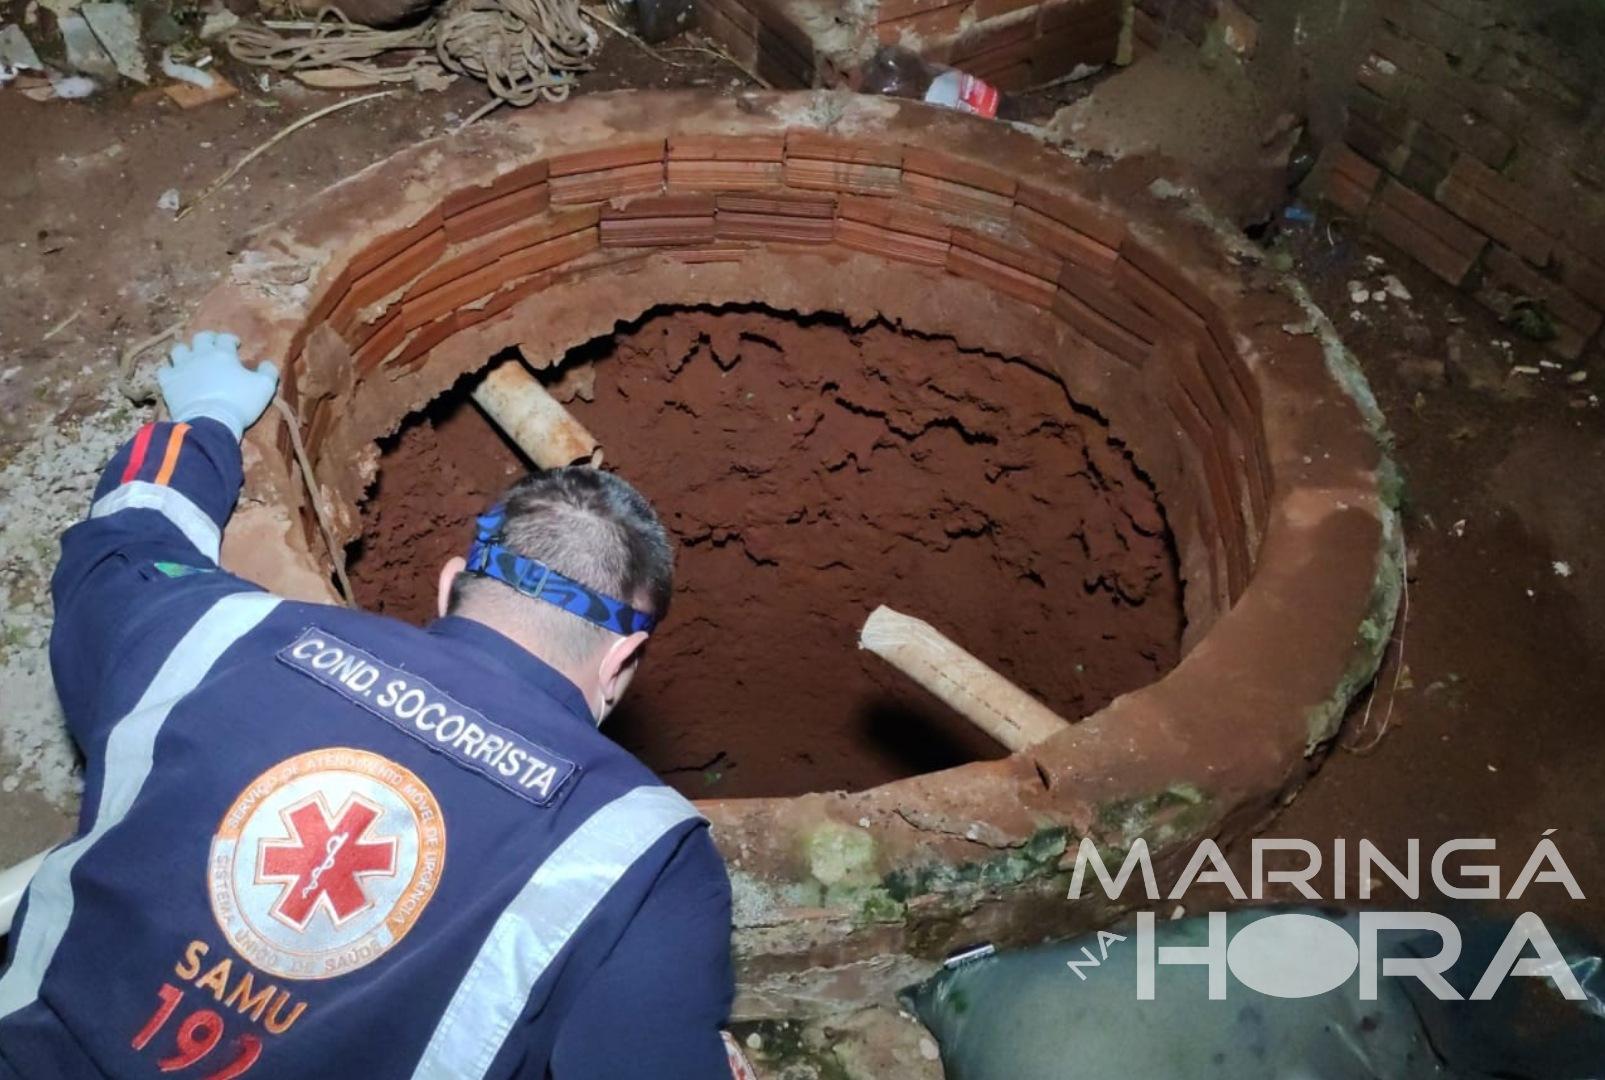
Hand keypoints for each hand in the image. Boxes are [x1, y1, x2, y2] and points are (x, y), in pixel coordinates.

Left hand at [157, 331, 278, 440]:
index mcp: (224, 353)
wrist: (210, 421)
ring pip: (179, 349)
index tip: (236, 345)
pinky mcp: (168, 381)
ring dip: (186, 352)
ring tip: (191, 359)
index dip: (231, 339)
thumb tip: (267, 363)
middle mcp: (200, 354)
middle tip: (213, 347)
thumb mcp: (265, 387)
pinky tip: (175, 375)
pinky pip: (164, 369)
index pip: (226, 338)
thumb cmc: (240, 403)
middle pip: (201, 338)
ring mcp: (181, 367)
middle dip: (208, 339)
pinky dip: (170, 370)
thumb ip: (269, 371)